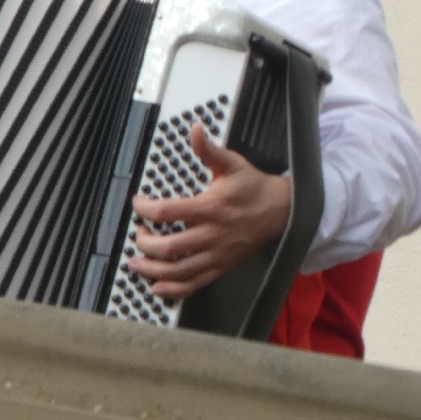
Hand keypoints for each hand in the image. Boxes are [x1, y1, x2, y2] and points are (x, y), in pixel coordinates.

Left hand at [127, 121, 290, 299]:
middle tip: (138, 234)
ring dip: (152, 269)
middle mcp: (212, 235)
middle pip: (169, 247)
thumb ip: (209, 150)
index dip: (144, 208)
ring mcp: (217, 255)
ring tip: (136, 263)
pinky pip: (195, 284)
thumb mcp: (232, 164)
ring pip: (179, 271)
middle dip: (145, 242)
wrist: (284, 212)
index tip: (138, 203)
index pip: (167, 211)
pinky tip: (158, 286)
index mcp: (210, 208)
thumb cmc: (254, 188)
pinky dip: (174, 289)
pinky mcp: (221, 267)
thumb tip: (195, 129)